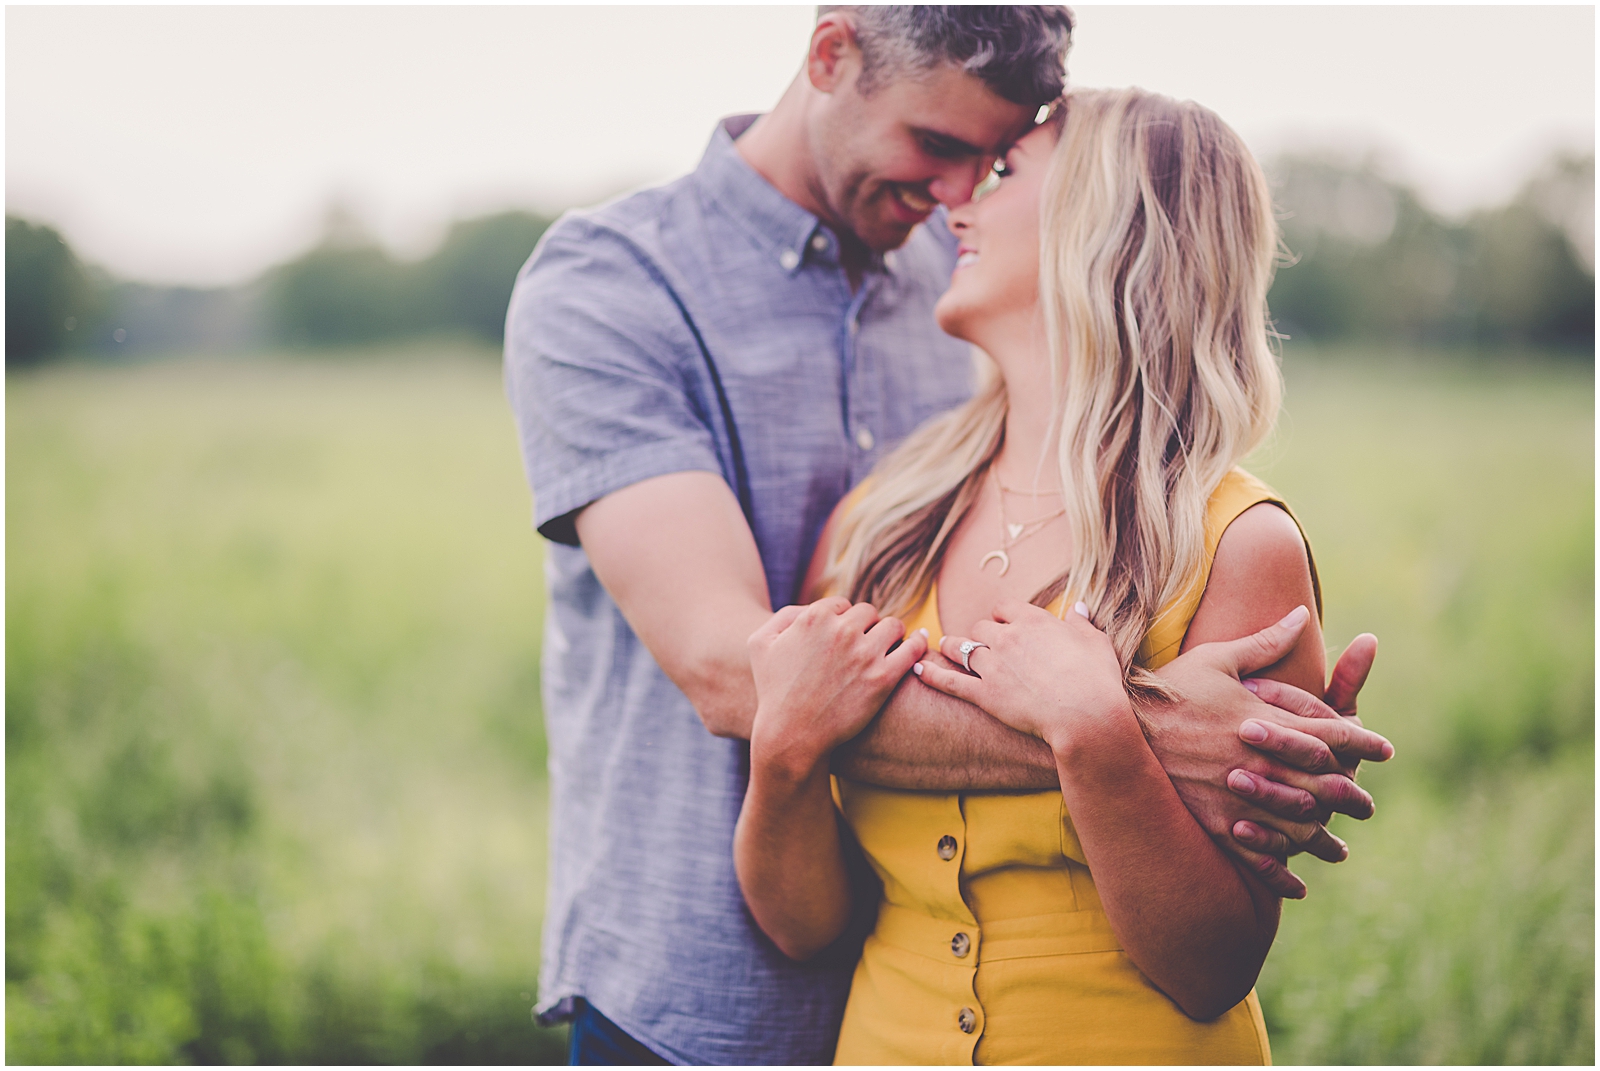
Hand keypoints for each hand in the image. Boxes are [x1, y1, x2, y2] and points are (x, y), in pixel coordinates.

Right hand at [747, 598, 927, 778]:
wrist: (791, 735)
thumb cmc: (773, 691)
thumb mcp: (761, 644)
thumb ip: (784, 616)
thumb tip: (812, 608)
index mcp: (814, 618)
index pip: (842, 604)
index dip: (843, 620)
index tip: (843, 637)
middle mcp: (841, 631)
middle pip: (869, 612)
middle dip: (866, 627)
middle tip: (863, 645)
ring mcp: (865, 654)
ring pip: (893, 626)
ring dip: (890, 634)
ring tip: (886, 648)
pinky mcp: (883, 679)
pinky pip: (912, 649)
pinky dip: (916, 643)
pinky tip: (916, 643)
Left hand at [911, 599, 1127, 750]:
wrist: (1086, 714)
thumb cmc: (1097, 678)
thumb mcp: (1095, 642)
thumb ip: (1082, 622)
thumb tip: (1078, 607)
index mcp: (1033, 621)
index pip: (1004, 608)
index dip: (1002, 616)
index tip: (1003, 624)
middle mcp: (1008, 638)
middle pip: (980, 627)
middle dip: (979, 634)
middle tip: (980, 644)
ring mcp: (993, 666)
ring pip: (960, 648)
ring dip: (952, 647)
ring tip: (945, 647)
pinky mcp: (985, 694)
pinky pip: (950, 681)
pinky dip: (931, 674)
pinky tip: (918, 669)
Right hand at [1147, 610, 1392, 897]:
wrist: (1115, 728)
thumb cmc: (1168, 690)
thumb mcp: (1217, 659)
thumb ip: (1264, 643)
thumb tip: (1300, 614)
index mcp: (1267, 722)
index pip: (1332, 735)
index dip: (1362, 741)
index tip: (1384, 748)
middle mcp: (1261, 764)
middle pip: (1324, 787)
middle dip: (1351, 797)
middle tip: (1367, 806)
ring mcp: (1238, 797)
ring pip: (1296, 827)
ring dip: (1322, 842)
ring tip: (1337, 849)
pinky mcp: (1214, 822)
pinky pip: (1257, 856)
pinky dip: (1281, 873)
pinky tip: (1297, 883)